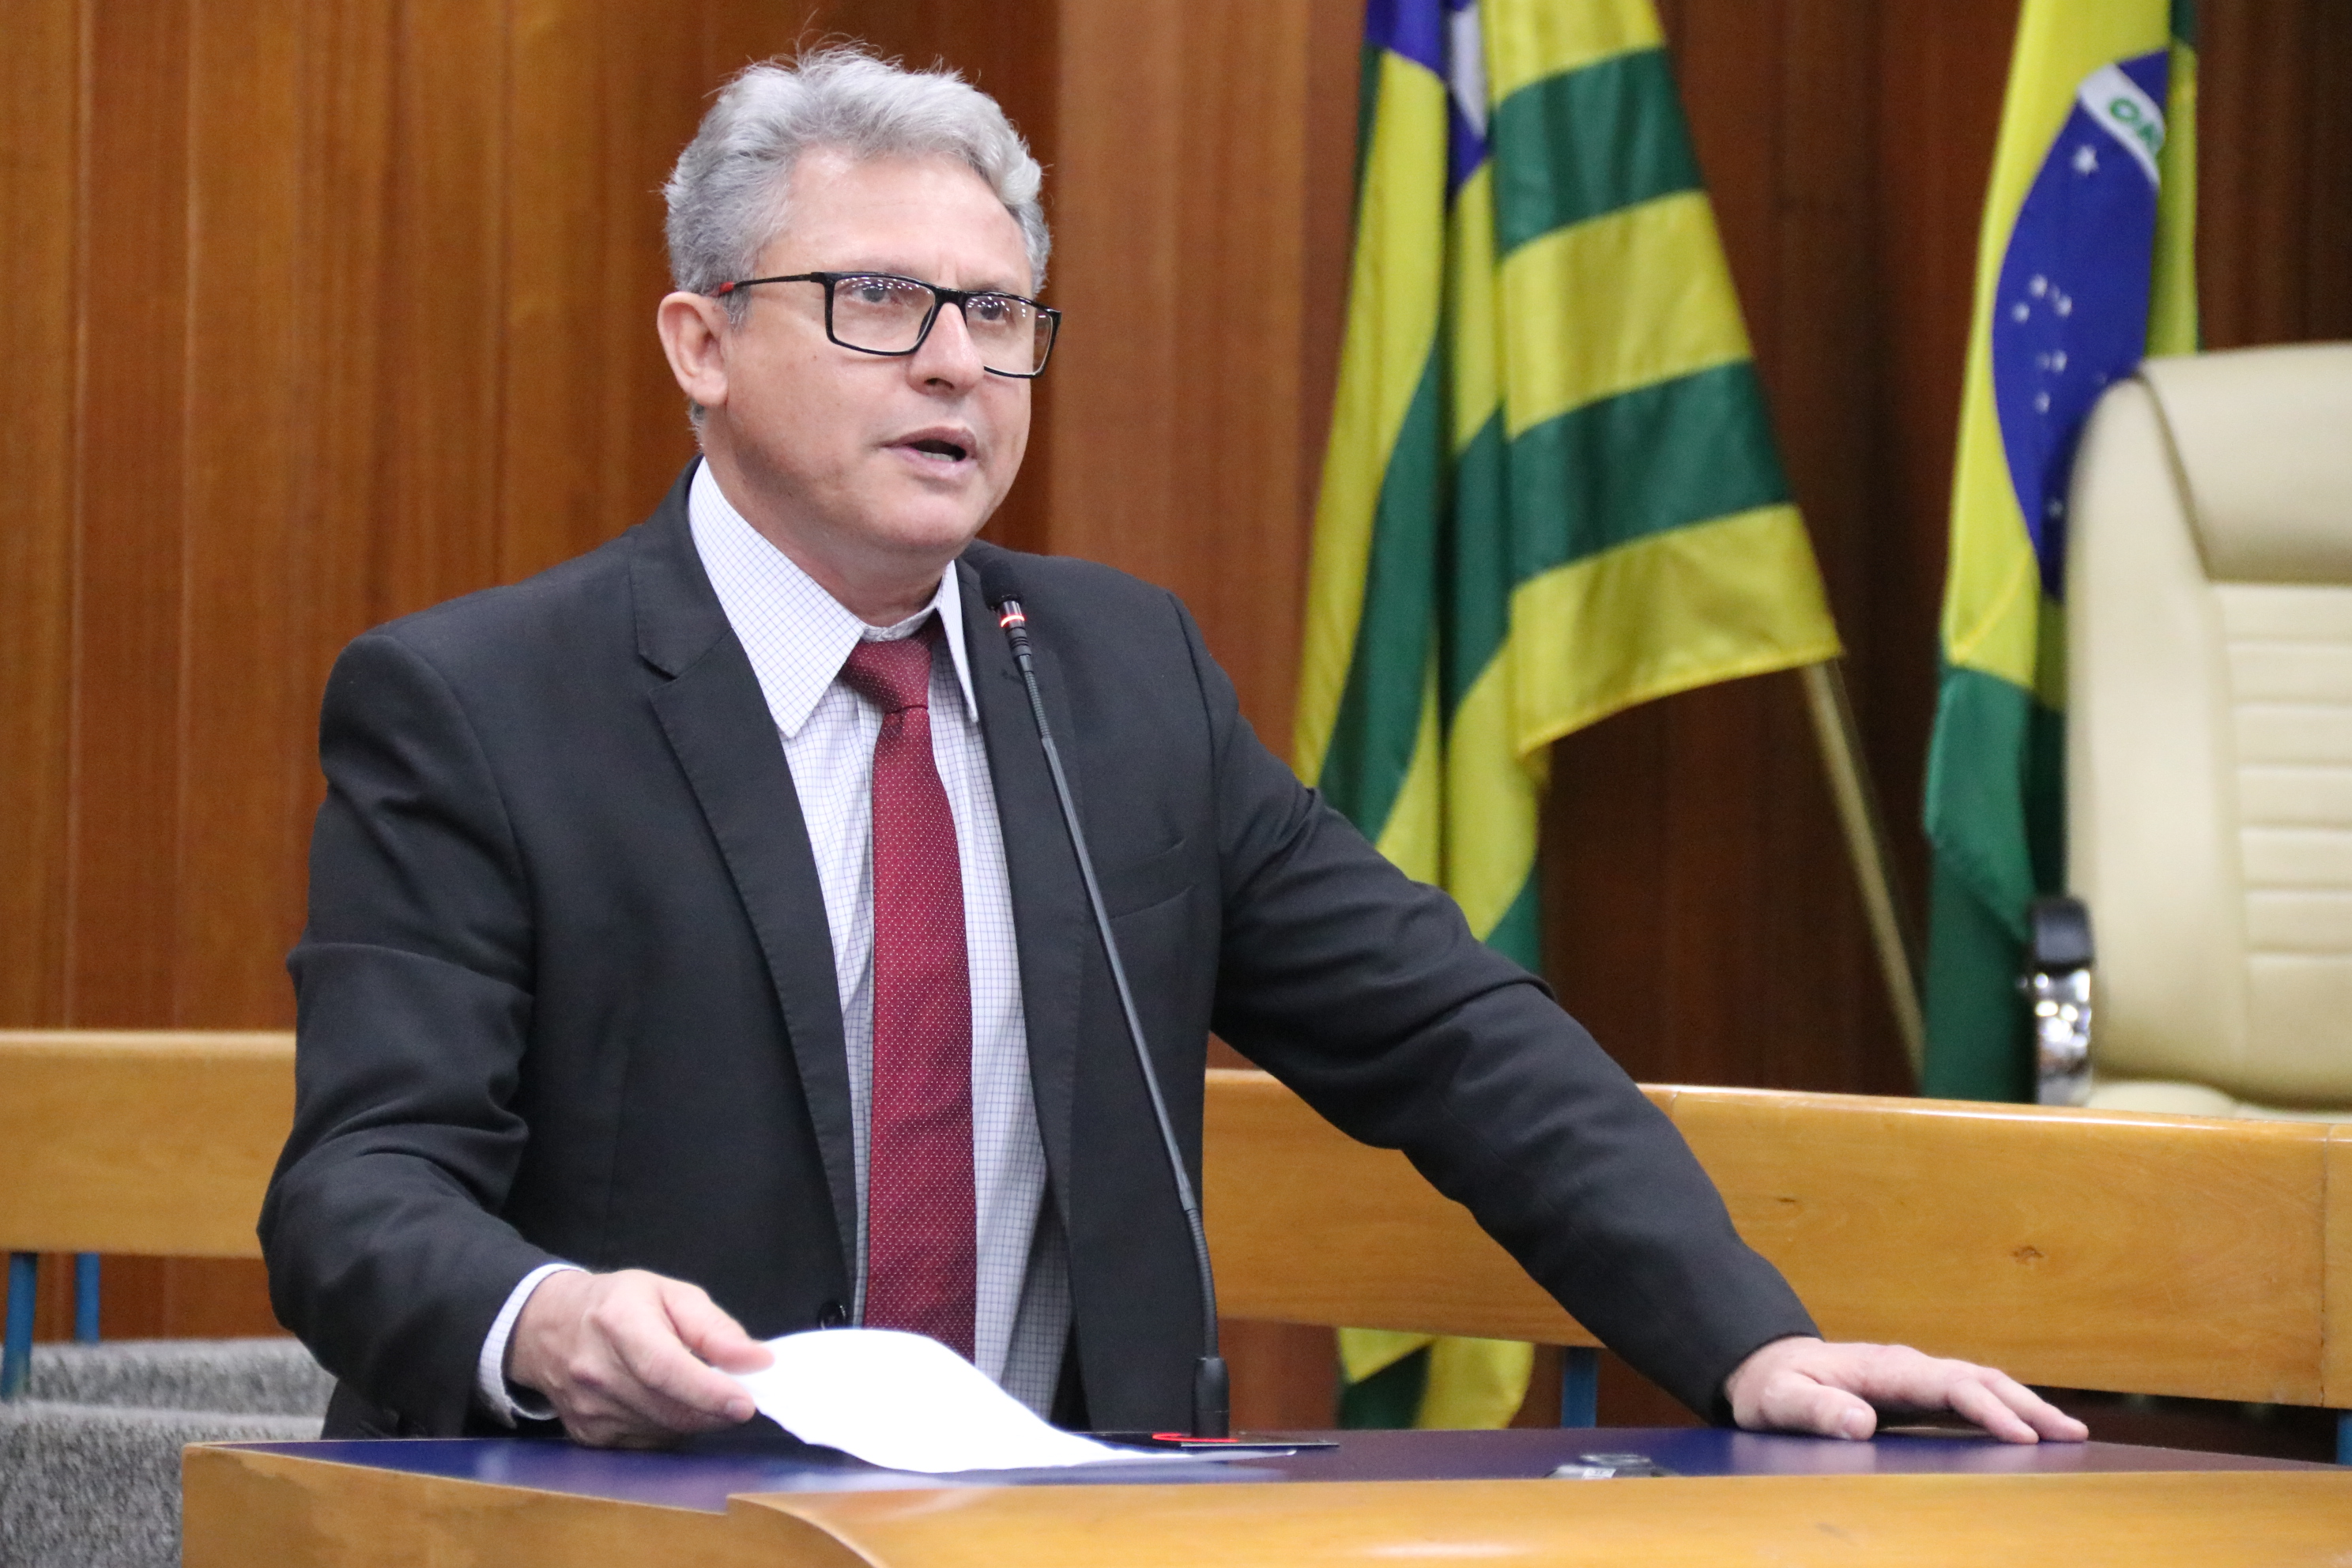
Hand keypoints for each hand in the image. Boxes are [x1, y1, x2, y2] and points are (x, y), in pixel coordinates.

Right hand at [507, 1267, 772, 1446]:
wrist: (549, 1328)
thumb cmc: (619, 1303)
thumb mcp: (670, 1293)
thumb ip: (713, 1327)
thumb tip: (756, 1360)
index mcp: (618, 1323)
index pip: (665, 1368)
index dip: (708, 1390)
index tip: (746, 1403)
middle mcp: (596, 1372)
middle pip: (669, 1407)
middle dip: (714, 1408)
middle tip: (738, 1396)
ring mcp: (588, 1410)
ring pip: (664, 1430)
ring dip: (695, 1417)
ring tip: (698, 1390)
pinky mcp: (589, 1437)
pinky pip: (648, 1442)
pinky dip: (671, 1427)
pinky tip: (668, 1403)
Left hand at [1723, 1336, 2088, 1443]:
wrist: (1764, 1365)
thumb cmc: (1772, 1386)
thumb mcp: (1780, 1400)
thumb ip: (1815, 1409)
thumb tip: (1859, 1421)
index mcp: (1883, 1368)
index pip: (1948, 1385)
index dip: (1987, 1410)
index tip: (2023, 1436)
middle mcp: (1907, 1366)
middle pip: (1979, 1379)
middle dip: (2027, 1405)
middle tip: (2073, 1434)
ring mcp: (1914, 1376)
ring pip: (1981, 1384)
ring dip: (2025, 1405)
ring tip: (2069, 1432)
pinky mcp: (1915, 1392)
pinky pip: (1969, 1396)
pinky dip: (2004, 1408)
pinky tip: (2027, 1430)